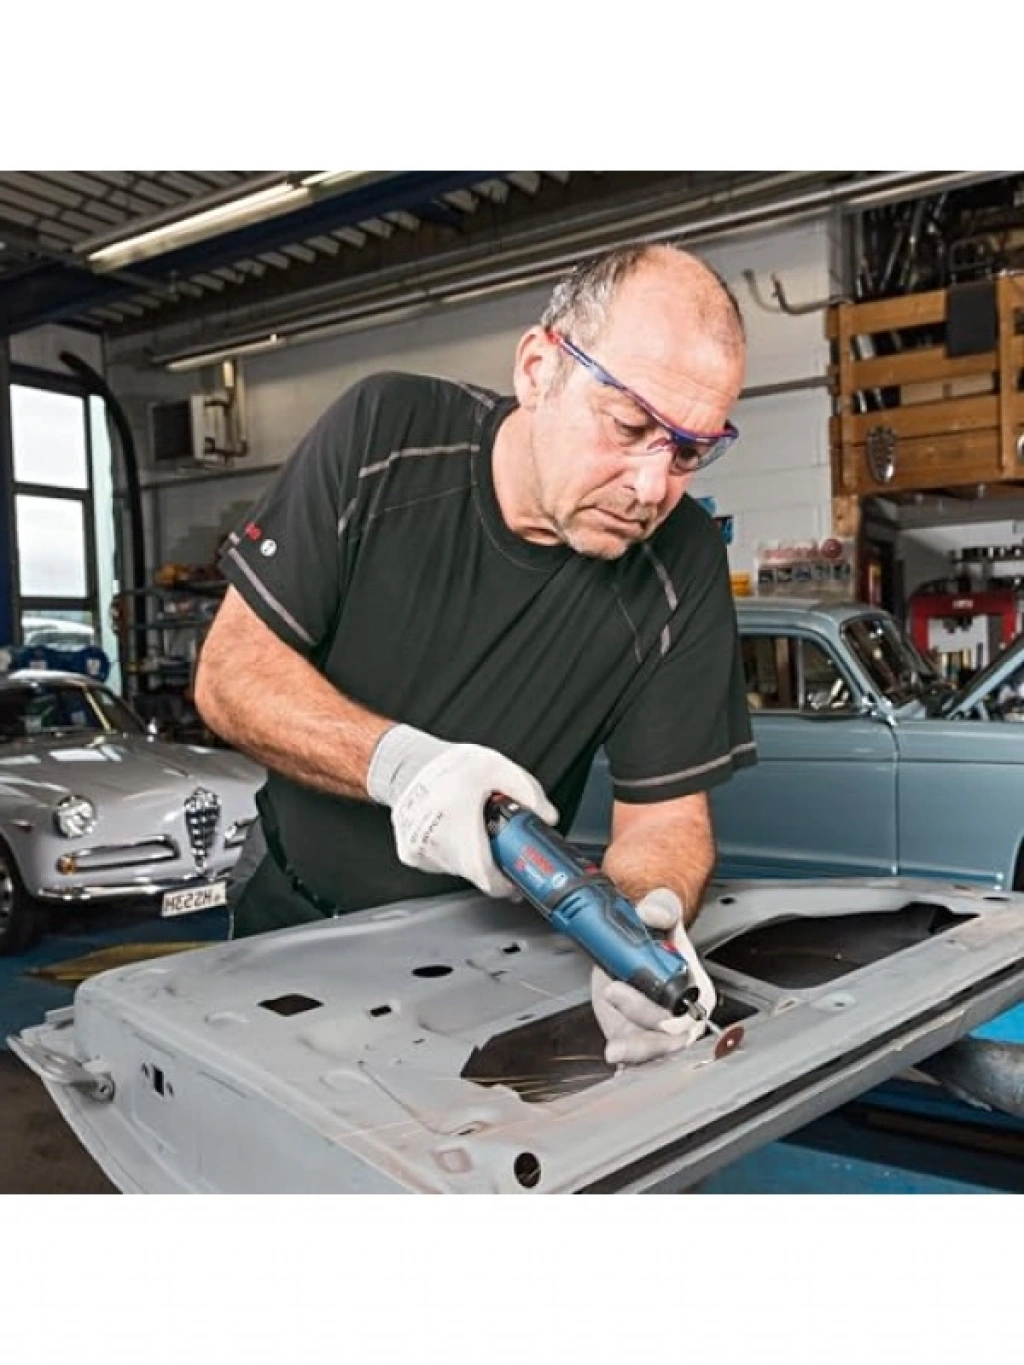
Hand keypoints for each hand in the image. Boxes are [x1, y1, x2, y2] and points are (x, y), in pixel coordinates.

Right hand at [367, 724, 557, 896]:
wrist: (410, 762)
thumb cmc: (450, 766)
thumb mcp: (497, 767)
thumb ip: (527, 790)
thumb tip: (547, 816)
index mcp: (458, 823)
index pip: (486, 876)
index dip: (505, 883)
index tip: (516, 878)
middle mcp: (435, 842)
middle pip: (475, 873)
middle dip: (491, 863)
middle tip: (499, 845)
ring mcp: (419, 851)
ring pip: (458, 869)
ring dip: (471, 856)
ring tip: (472, 828)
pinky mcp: (410, 854)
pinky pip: (441, 863)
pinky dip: (452, 853)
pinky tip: (454, 831)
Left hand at [591, 887, 716, 1066]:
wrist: (626, 957)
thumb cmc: (653, 943)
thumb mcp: (657, 919)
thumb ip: (660, 908)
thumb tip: (652, 913)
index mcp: (697, 989)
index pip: (691, 1004)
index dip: (671, 1002)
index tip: (647, 987)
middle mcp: (683, 1018)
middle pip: (673, 1032)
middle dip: (644, 1016)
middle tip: (614, 990)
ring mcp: (659, 1034)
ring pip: (655, 1053)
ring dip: (636, 1050)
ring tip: (616, 1049)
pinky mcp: (637, 1043)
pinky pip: (636, 1062)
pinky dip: (626, 1064)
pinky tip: (616, 1059)